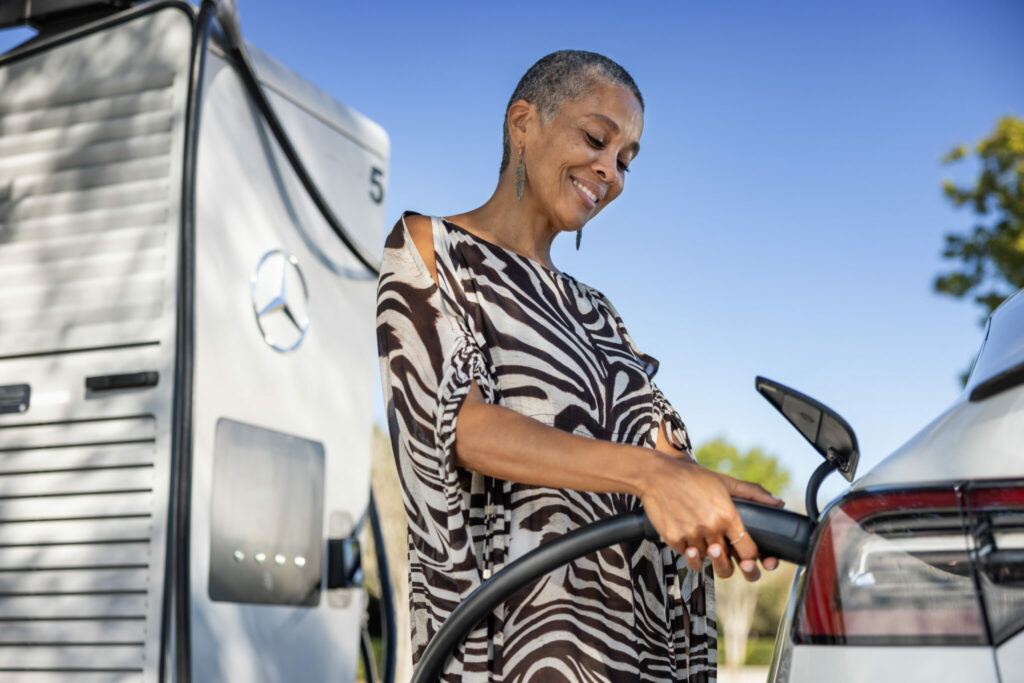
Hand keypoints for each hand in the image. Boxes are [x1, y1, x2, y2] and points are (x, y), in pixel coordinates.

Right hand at [638, 454, 781, 580]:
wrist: (656, 474)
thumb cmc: (692, 477)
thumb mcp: (724, 481)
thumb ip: (753, 493)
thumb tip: (779, 503)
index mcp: (727, 515)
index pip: (748, 551)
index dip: (750, 558)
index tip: (747, 556)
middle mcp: (710, 528)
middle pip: (726, 566)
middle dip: (727, 567)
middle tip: (724, 560)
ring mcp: (691, 535)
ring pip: (704, 560)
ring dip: (704, 553)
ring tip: (701, 541)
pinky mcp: (673, 539)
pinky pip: (685, 554)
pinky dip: (687, 548)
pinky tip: (686, 533)